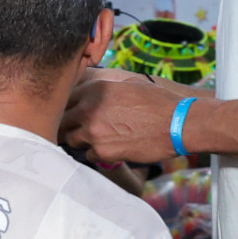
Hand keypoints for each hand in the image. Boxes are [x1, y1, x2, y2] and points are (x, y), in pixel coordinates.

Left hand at [62, 69, 201, 162]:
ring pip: (70, 139)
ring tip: (96, 138)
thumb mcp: (129, 84)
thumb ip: (105, 88)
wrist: (176, 124)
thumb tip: (94, 92)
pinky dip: (96, 153)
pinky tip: (110, 148)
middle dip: (67, 124)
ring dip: (80, 139)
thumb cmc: (157, 101)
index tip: (70, 112)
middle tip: (77, 128)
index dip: (66, 106)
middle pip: (61, 120)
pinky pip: (88, 154)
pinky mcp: (102, 151)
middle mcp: (88, 109)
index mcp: (94, 89)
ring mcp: (93, 132)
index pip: (64, 98)